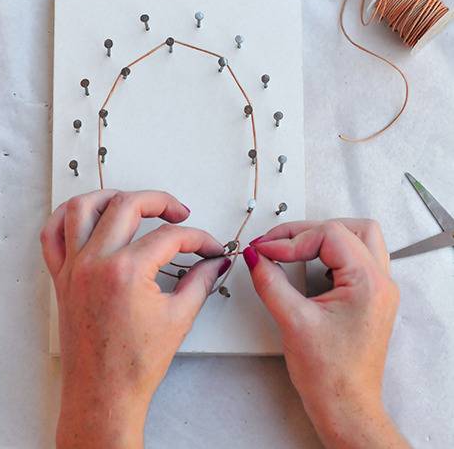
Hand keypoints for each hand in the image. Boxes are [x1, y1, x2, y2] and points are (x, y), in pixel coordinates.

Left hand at [41, 189, 227, 448]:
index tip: (207, 246)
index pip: (170, 236)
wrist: (103, 395)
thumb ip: (200, 281)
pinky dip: (66, 217)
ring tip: (132, 201)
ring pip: (82, 208)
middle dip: (159, 201)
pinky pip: (52, 235)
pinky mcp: (61, 278)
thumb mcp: (179, 318)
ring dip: (110, 196)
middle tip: (177, 212)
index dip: (197, 238)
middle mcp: (95, 263)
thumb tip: (214, 263)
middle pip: (128, 205)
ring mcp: (73, 268)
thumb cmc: (134, 366)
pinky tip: (86, 216)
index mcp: (126, 271)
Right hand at [244, 219, 409, 448]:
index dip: (291, 239)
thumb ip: (270, 281)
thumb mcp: (292, 321)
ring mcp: (378, 290)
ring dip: (324, 237)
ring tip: (293, 248)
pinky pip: (356, 258)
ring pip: (358, 238)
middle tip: (278, 243)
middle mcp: (380, 281)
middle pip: (349, 227)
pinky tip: (310, 266)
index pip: (329, 234)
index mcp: (368, 282)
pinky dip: (331, 254)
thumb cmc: (330, 376)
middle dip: (308, 230)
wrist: (345, 409)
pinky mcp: (370, 298)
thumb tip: (255, 256)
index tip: (265, 251)